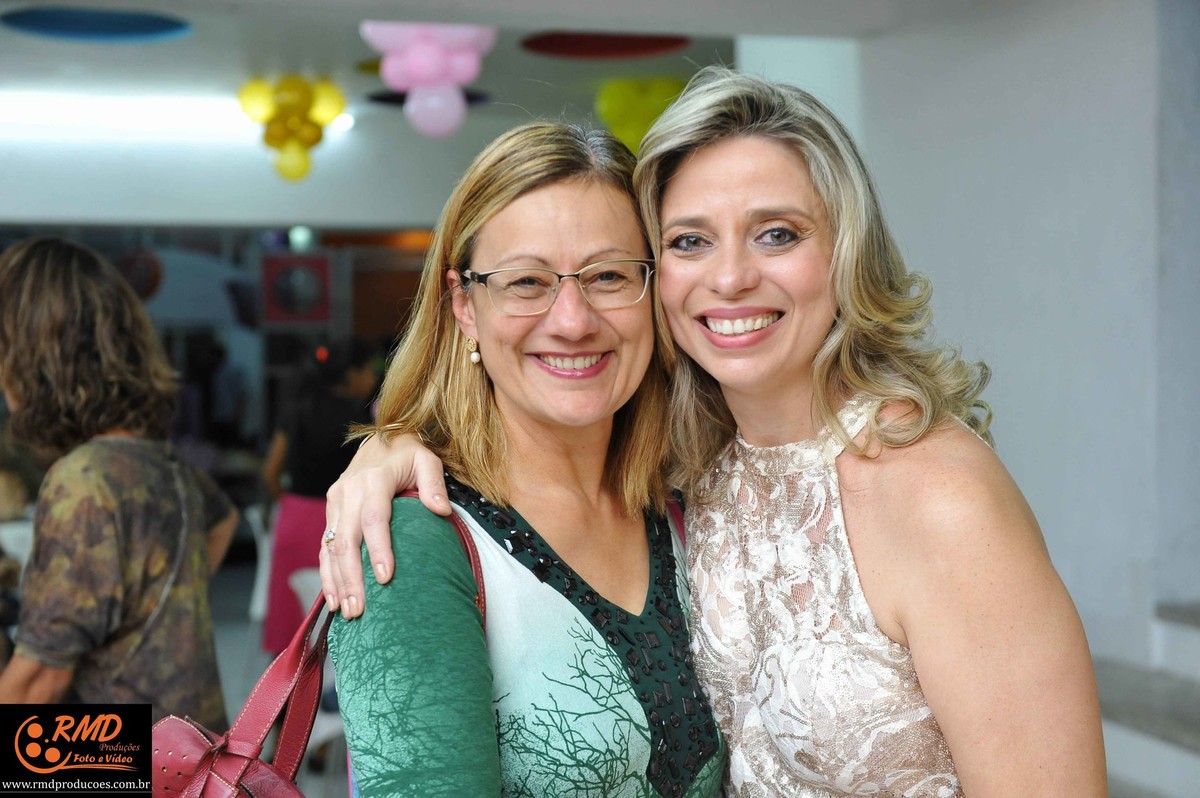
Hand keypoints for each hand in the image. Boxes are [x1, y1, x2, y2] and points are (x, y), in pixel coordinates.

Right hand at [320, 432, 449, 617]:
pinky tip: (332, 598)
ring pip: (331, 547)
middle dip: (351, 577)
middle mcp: (349, 492)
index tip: (384, 577)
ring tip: (346, 612)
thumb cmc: (408, 452)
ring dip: (337, 581)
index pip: (374, 519)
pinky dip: (327, 574)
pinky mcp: (331, 512)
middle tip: (359, 609)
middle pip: (346, 540)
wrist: (381, 438)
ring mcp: (336, 502)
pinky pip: (324, 547)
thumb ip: (434, 483)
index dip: (378, 549)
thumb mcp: (428, 459)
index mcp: (373, 480)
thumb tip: (441, 511)